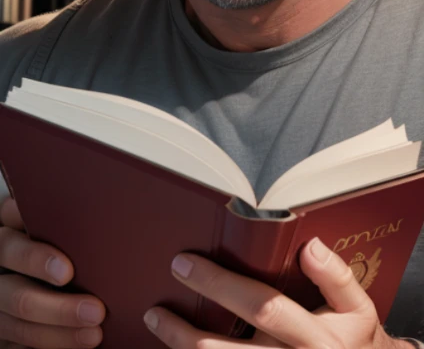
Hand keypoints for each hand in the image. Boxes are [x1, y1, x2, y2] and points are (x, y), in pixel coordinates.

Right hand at [0, 197, 104, 347]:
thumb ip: (57, 222)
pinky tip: (76, 346)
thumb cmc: (55, 239)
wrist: (35, 268)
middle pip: (17, 295)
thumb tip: (95, 212)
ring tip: (94, 334)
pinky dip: (50, 347)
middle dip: (58, 309)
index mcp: (5, 241)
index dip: (35, 259)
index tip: (68, 271)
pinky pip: (21, 347)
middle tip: (96, 311)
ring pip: (19, 327)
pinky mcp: (4, 334)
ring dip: (59, 334)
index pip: (9, 247)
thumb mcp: (49, 226)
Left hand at [143, 237, 407, 348]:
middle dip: (186, 331)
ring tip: (157, 325)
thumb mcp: (358, 308)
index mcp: (314, 337)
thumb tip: (308, 245)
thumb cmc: (356, 342)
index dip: (221, 285)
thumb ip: (335, 276)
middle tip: (156, 308)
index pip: (261, 307)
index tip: (186, 264)